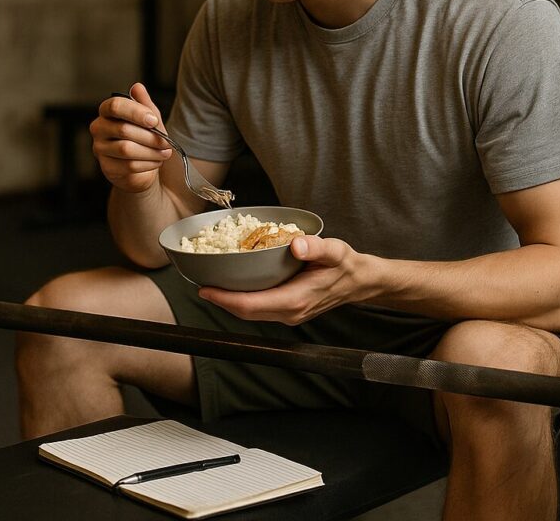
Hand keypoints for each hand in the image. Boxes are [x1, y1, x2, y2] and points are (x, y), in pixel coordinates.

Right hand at [89, 82, 172, 192]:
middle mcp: (99, 128)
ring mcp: (100, 149)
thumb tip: (137, 87)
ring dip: (151, 152)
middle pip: (123, 129)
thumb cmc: (144, 138)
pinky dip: (147, 164)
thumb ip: (144, 104)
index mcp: (107, 111)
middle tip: (166, 142)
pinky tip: (156, 161)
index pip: (115, 106)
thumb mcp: (149, 119)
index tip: (153, 120)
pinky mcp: (107, 167)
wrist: (141, 166)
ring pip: (126, 149)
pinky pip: (128, 165)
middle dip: (150, 136)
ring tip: (165, 152)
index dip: (135, 112)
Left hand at [198, 236, 370, 324]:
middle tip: (200, 284)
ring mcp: (288, 314)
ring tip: (212, 284)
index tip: (204, 289)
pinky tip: (235, 286)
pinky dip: (243, 300)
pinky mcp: (288, 310)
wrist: (359, 282)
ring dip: (230, 301)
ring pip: (251, 312)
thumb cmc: (346, 265)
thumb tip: (298, 245)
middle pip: (245, 312)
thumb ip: (316, 248)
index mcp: (295, 300)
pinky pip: (259, 308)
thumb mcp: (335, 251)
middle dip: (221, 301)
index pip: (251, 305)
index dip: (225, 299)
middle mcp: (289, 312)